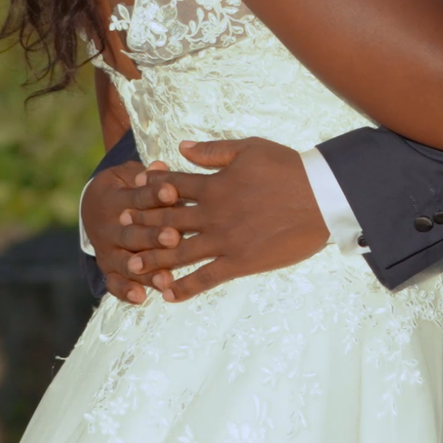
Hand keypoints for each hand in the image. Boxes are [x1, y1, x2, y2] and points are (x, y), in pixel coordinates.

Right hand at [80, 159, 183, 303]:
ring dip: (145, 270)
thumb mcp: (126, 174)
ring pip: (126, 261)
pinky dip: (124, 290)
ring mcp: (107, 250)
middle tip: (173, 237)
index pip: (138, 197)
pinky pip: (114, 282)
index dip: (154, 195)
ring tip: (165, 278)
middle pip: (132, 234)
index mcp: (115, 199)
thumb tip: (160, 166)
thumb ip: (144, 174)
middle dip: (153, 237)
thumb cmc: (122, 188)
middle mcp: (109, 227)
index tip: (172, 192)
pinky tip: (140, 297)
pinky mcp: (107, 268)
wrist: (91, 206)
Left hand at [113, 138, 328, 302]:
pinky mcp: (240, 262)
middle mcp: (212, 214)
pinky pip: (205, 278)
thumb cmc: (288, 168)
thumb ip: (213, 151)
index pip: (172, 187)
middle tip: (120, 232)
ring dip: (154, 260)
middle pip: (167, 221)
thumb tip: (181, 147)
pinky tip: (168, 295)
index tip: (132, 193)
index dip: (150, 189)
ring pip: (179, 253)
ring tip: (133, 267)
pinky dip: (184, 287)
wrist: (321, 196)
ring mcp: (224, 240)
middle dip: (142, 226)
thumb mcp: (249, 149)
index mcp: (214, 185)